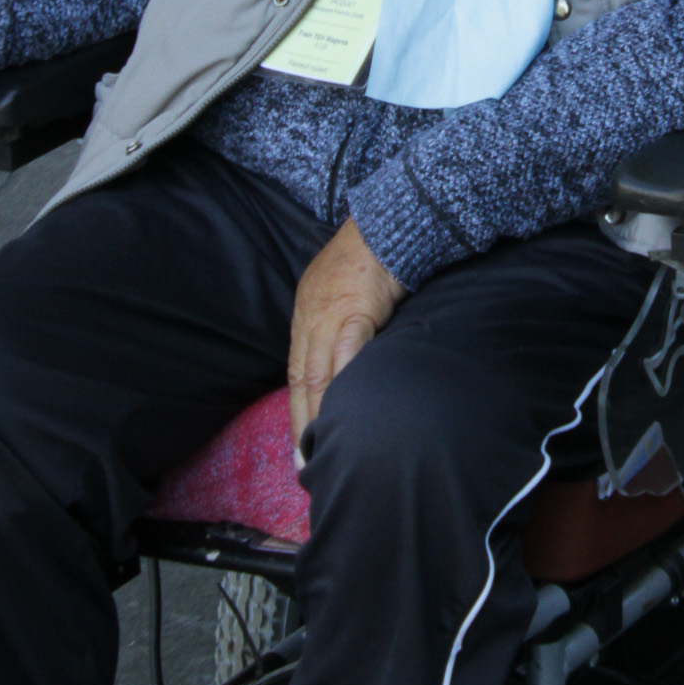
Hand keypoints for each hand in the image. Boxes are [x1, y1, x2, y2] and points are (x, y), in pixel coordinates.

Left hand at [287, 219, 404, 460]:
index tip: (300, 440)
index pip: (297, 370)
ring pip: (316, 374)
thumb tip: (350, 360)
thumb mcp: (348, 290)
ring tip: (318, 449)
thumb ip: (345, 323)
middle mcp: (311, 318)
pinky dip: (341, 385)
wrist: (387, 222)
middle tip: (303, 462)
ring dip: (316, 414)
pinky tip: (344, 411)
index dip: (297, 407)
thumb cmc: (373, 255)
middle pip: (300, 379)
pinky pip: (346, 353)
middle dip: (300, 422)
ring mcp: (330, 315)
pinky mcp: (356, 311)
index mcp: (308, 314)